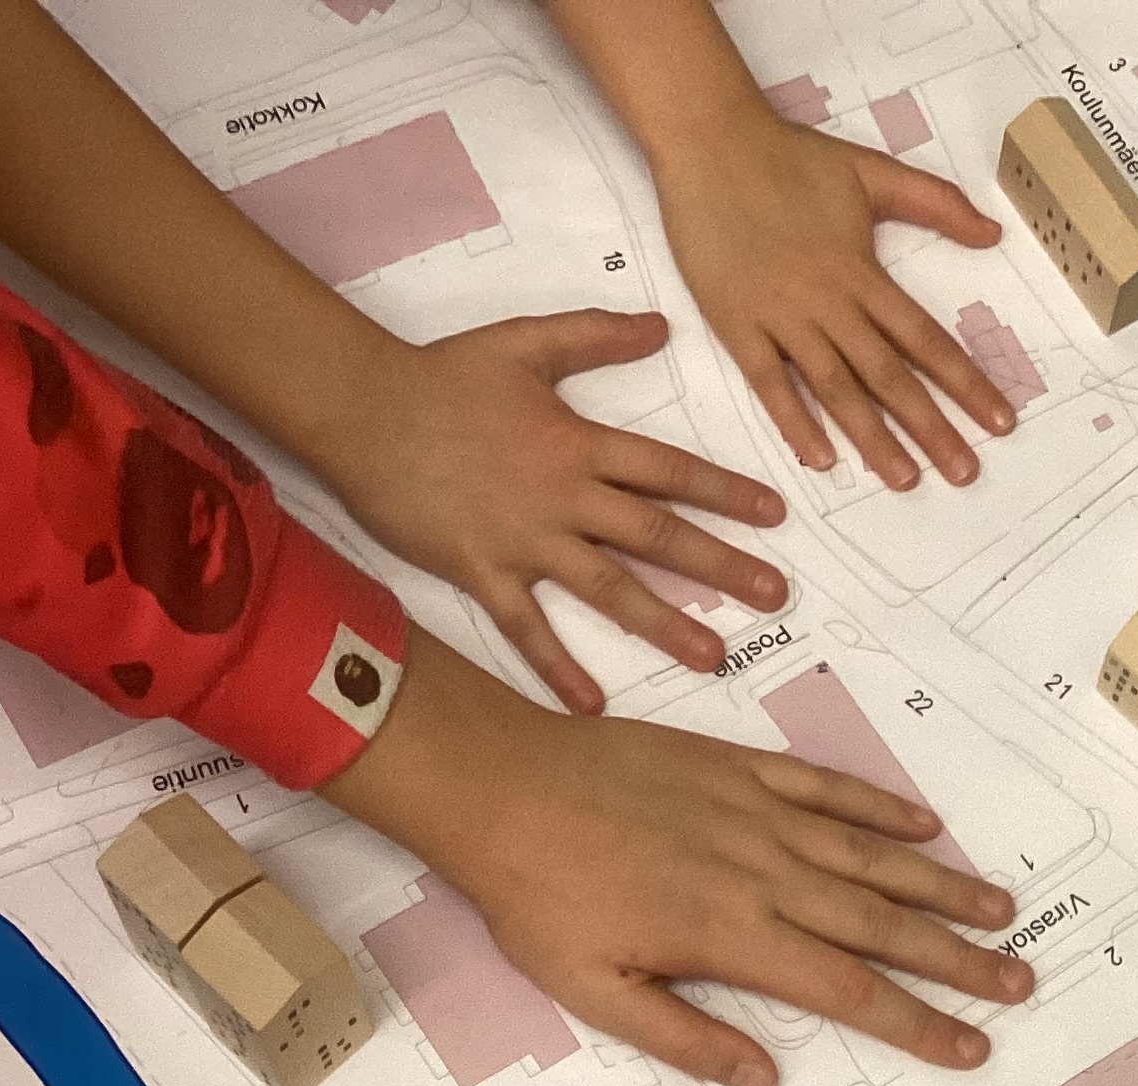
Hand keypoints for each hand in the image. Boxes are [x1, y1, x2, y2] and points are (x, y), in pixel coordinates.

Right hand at [310, 316, 791, 714]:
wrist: (362, 410)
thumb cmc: (441, 375)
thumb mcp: (525, 341)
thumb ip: (595, 334)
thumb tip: (661, 327)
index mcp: (579, 442)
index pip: (669, 471)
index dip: (725, 492)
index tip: (773, 515)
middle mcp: (564, 497)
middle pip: (657, 535)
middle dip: (721, 565)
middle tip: (775, 594)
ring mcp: (525, 540)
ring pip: (609, 588)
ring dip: (663, 624)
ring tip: (713, 655)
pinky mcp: (483, 571)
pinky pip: (528, 627)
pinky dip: (558, 667)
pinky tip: (593, 705)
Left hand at [326, 631, 1029, 1085]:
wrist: (500, 785)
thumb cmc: (537, 899)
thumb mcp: (595, 992)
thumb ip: (686, 1036)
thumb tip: (765, 1077)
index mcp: (733, 937)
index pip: (849, 992)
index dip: (918, 1023)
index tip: (973, 1045)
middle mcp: (764, 873)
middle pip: (882, 925)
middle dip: (957, 959)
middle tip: (1019, 981)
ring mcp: (757, 814)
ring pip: (871, 855)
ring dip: (940, 885)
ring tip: (1000, 910)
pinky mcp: (738, 767)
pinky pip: (826, 786)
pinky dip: (879, 805)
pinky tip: (924, 824)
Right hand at [653, 112, 1014, 489]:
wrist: (710, 142)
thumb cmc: (789, 156)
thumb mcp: (873, 170)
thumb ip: (936, 203)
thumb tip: (992, 235)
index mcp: (863, 272)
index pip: (926, 339)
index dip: (966, 383)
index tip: (998, 422)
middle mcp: (829, 303)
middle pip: (890, 376)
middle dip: (931, 428)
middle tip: (965, 473)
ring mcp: (782, 318)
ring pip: (836, 388)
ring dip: (873, 438)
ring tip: (904, 481)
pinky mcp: (737, 324)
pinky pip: (769, 384)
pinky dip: (794, 422)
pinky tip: (822, 459)